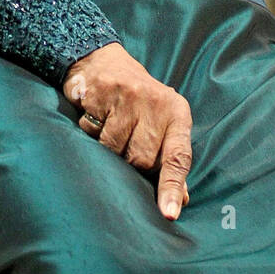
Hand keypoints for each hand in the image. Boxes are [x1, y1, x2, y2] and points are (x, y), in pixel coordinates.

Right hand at [62, 43, 191, 219]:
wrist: (103, 61)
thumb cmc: (137, 101)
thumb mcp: (161, 123)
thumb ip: (170, 158)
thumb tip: (183, 199)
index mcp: (177, 114)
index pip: (178, 157)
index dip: (173, 187)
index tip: (169, 212)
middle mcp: (158, 103)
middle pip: (142, 160)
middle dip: (129, 161)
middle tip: (125, 140)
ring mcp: (131, 97)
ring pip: (115, 150)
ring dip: (107, 147)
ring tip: (110, 126)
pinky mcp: (106, 93)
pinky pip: (95, 133)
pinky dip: (91, 132)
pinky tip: (96, 116)